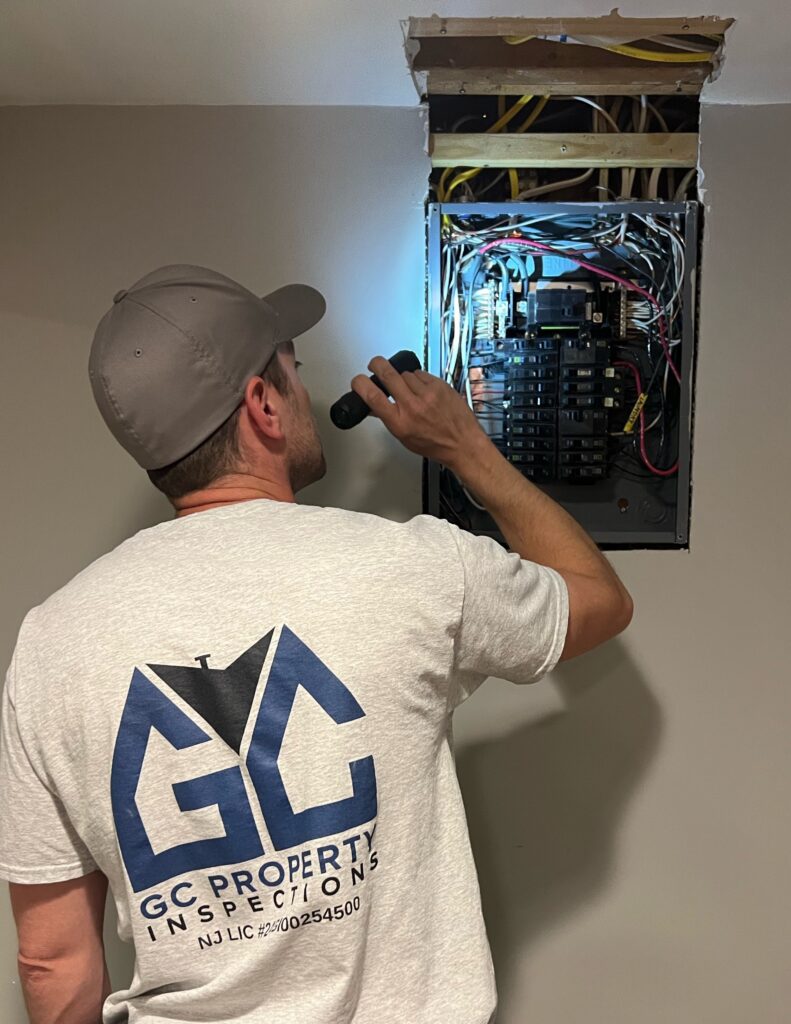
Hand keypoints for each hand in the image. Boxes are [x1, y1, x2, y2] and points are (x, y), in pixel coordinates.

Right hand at [350, 356, 494, 472]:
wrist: (463, 443)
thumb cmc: (435, 444)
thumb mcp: (404, 436)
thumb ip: (387, 418)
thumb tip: (372, 405)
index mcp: (400, 422)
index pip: (373, 397)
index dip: (361, 384)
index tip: (358, 381)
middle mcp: (413, 406)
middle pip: (387, 374)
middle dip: (376, 364)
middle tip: (374, 364)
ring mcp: (427, 394)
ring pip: (405, 373)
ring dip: (402, 378)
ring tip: (408, 389)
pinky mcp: (439, 385)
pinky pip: (420, 374)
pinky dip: (418, 379)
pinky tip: (422, 389)